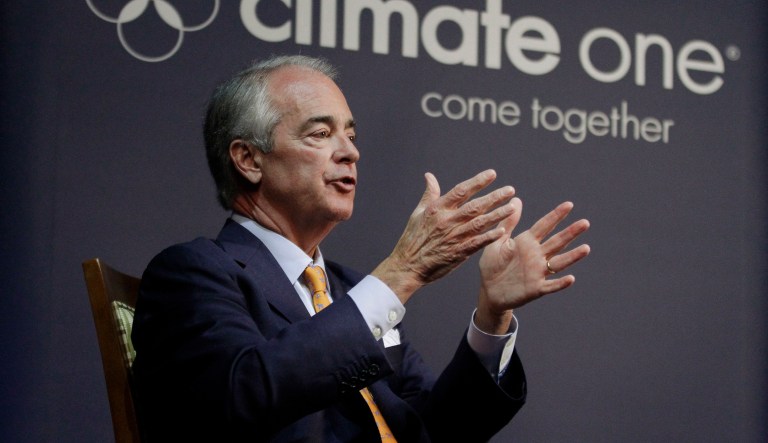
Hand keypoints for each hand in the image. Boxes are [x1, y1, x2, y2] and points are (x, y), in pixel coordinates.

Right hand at [372, 170, 516, 303]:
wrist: (407, 265)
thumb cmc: (412, 238)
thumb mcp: (418, 213)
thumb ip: (429, 194)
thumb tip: (429, 176)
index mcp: (437, 209)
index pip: (461, 191)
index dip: (477, 181)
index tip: (492, 174)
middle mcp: (447, 221)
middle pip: (475, 206)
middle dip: (494, 197)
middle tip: (510, 190)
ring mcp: (453, 237)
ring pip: (479, 223)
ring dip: (497, 215)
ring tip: (512, 207)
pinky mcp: (458, 252)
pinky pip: (477, 243)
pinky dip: (489, 236)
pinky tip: (502, 230)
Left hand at [475, 199, 590, 333]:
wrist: (489, 291)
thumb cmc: (492, 265)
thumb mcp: (497, 242)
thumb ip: (508, 223)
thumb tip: (516, 199)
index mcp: (526, 242)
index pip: (544, 226)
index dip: (556, 216)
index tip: (569, 205)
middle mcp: (536, 255)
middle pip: (556, 242)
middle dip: (570, 232)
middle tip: (585, 223)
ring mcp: (538, 272)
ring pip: (558, 263)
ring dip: (572, 256)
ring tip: (586, 248)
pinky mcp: (535, 289)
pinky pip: (550, 286)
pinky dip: (560, 283)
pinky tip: (571, 279)